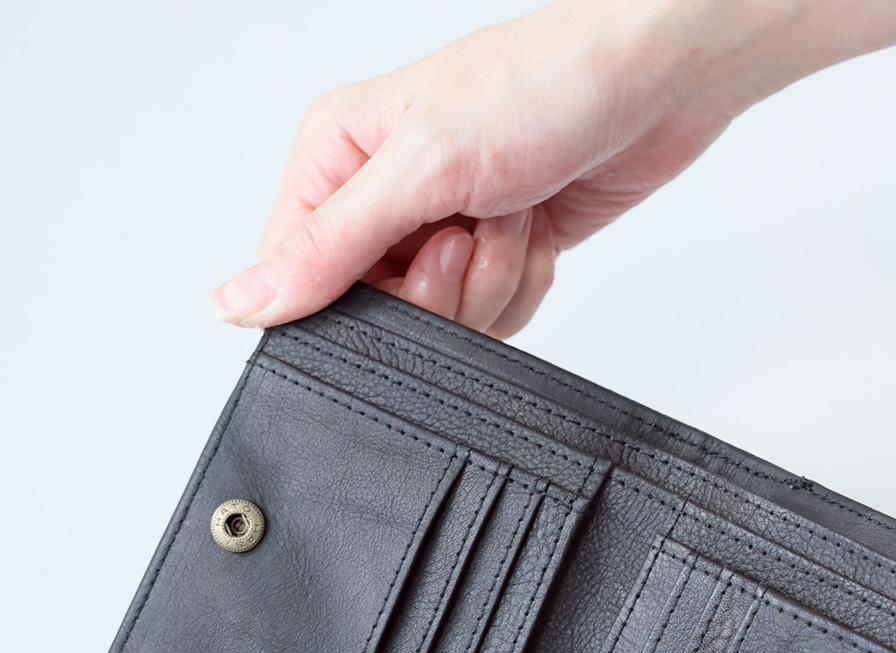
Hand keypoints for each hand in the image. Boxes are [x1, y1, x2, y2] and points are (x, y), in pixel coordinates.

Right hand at [209, 0, 895, 335]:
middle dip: (441, 286)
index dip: (354, 296)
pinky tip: (535, 228)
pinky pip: (492, 318)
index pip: (300, 276)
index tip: (408, 259)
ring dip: (491, 281)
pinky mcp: (495, 257)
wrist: (654, 83)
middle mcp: (384, 199)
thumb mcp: (421, 165)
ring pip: (442, 323)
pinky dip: (522, 283)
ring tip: (511, 211)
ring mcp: (443, 231)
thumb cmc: (543, 85)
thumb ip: (329, 246)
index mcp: (337, 159)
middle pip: (380, 313)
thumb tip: (237, 302)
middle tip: (470, 226)